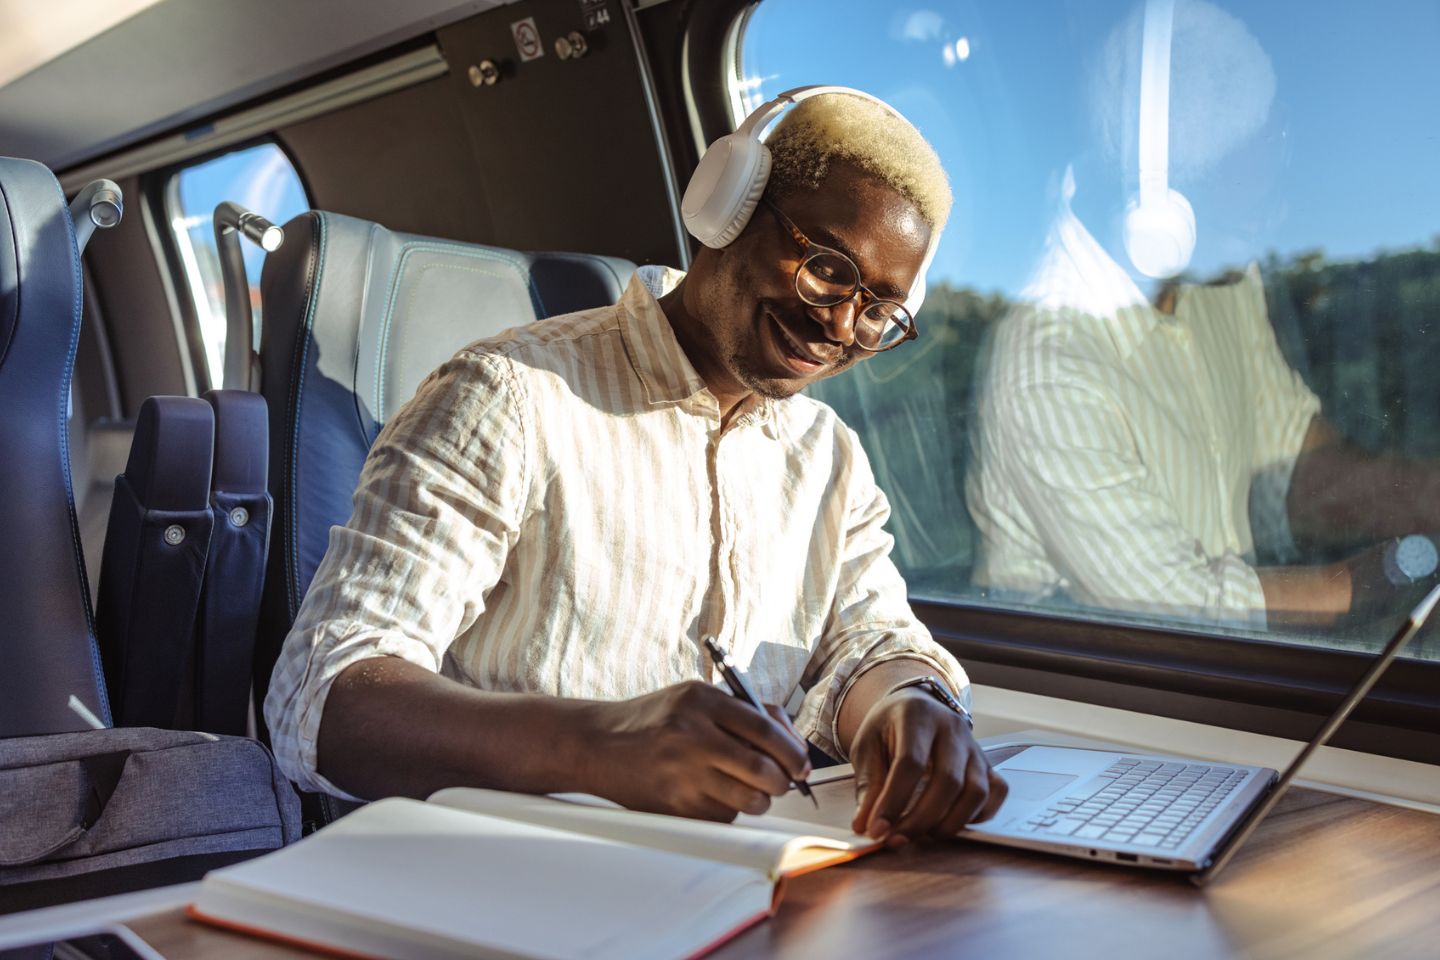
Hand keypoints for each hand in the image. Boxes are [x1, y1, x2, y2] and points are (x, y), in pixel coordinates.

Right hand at [584, 681, 810, 820]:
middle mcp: (692, 736)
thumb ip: (745, 712)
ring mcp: (682, 773)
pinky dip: (729, 809)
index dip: (792, 751)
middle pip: (762, 769)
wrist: (598, 744)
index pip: (765, 728)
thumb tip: (795, 741)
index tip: (801, 763)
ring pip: (748, 799)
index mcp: (701, 701)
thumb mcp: (695, 698)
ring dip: (759, 799)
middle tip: (783, 781)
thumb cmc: (655, 719)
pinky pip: (723, 815)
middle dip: (783, 781)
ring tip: (750, 789)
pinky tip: (713, 794)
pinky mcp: (675, 805)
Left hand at [849, 689, 1006, 844]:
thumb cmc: (887, 728)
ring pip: (976, 792)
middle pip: (948, 781)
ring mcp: (975, 747)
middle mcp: (952, 728)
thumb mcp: (867, 747)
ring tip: (920, 834)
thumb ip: (868, 785)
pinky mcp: (988, 764)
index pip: (911, 763)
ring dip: (948, 823)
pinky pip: (995, 794)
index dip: (893, 801)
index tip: (877, 829)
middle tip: (895, 839)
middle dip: (920, 820)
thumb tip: (867, 825)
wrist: (912, 708)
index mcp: (918, 715)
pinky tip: (950, 823)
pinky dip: (977, 816)